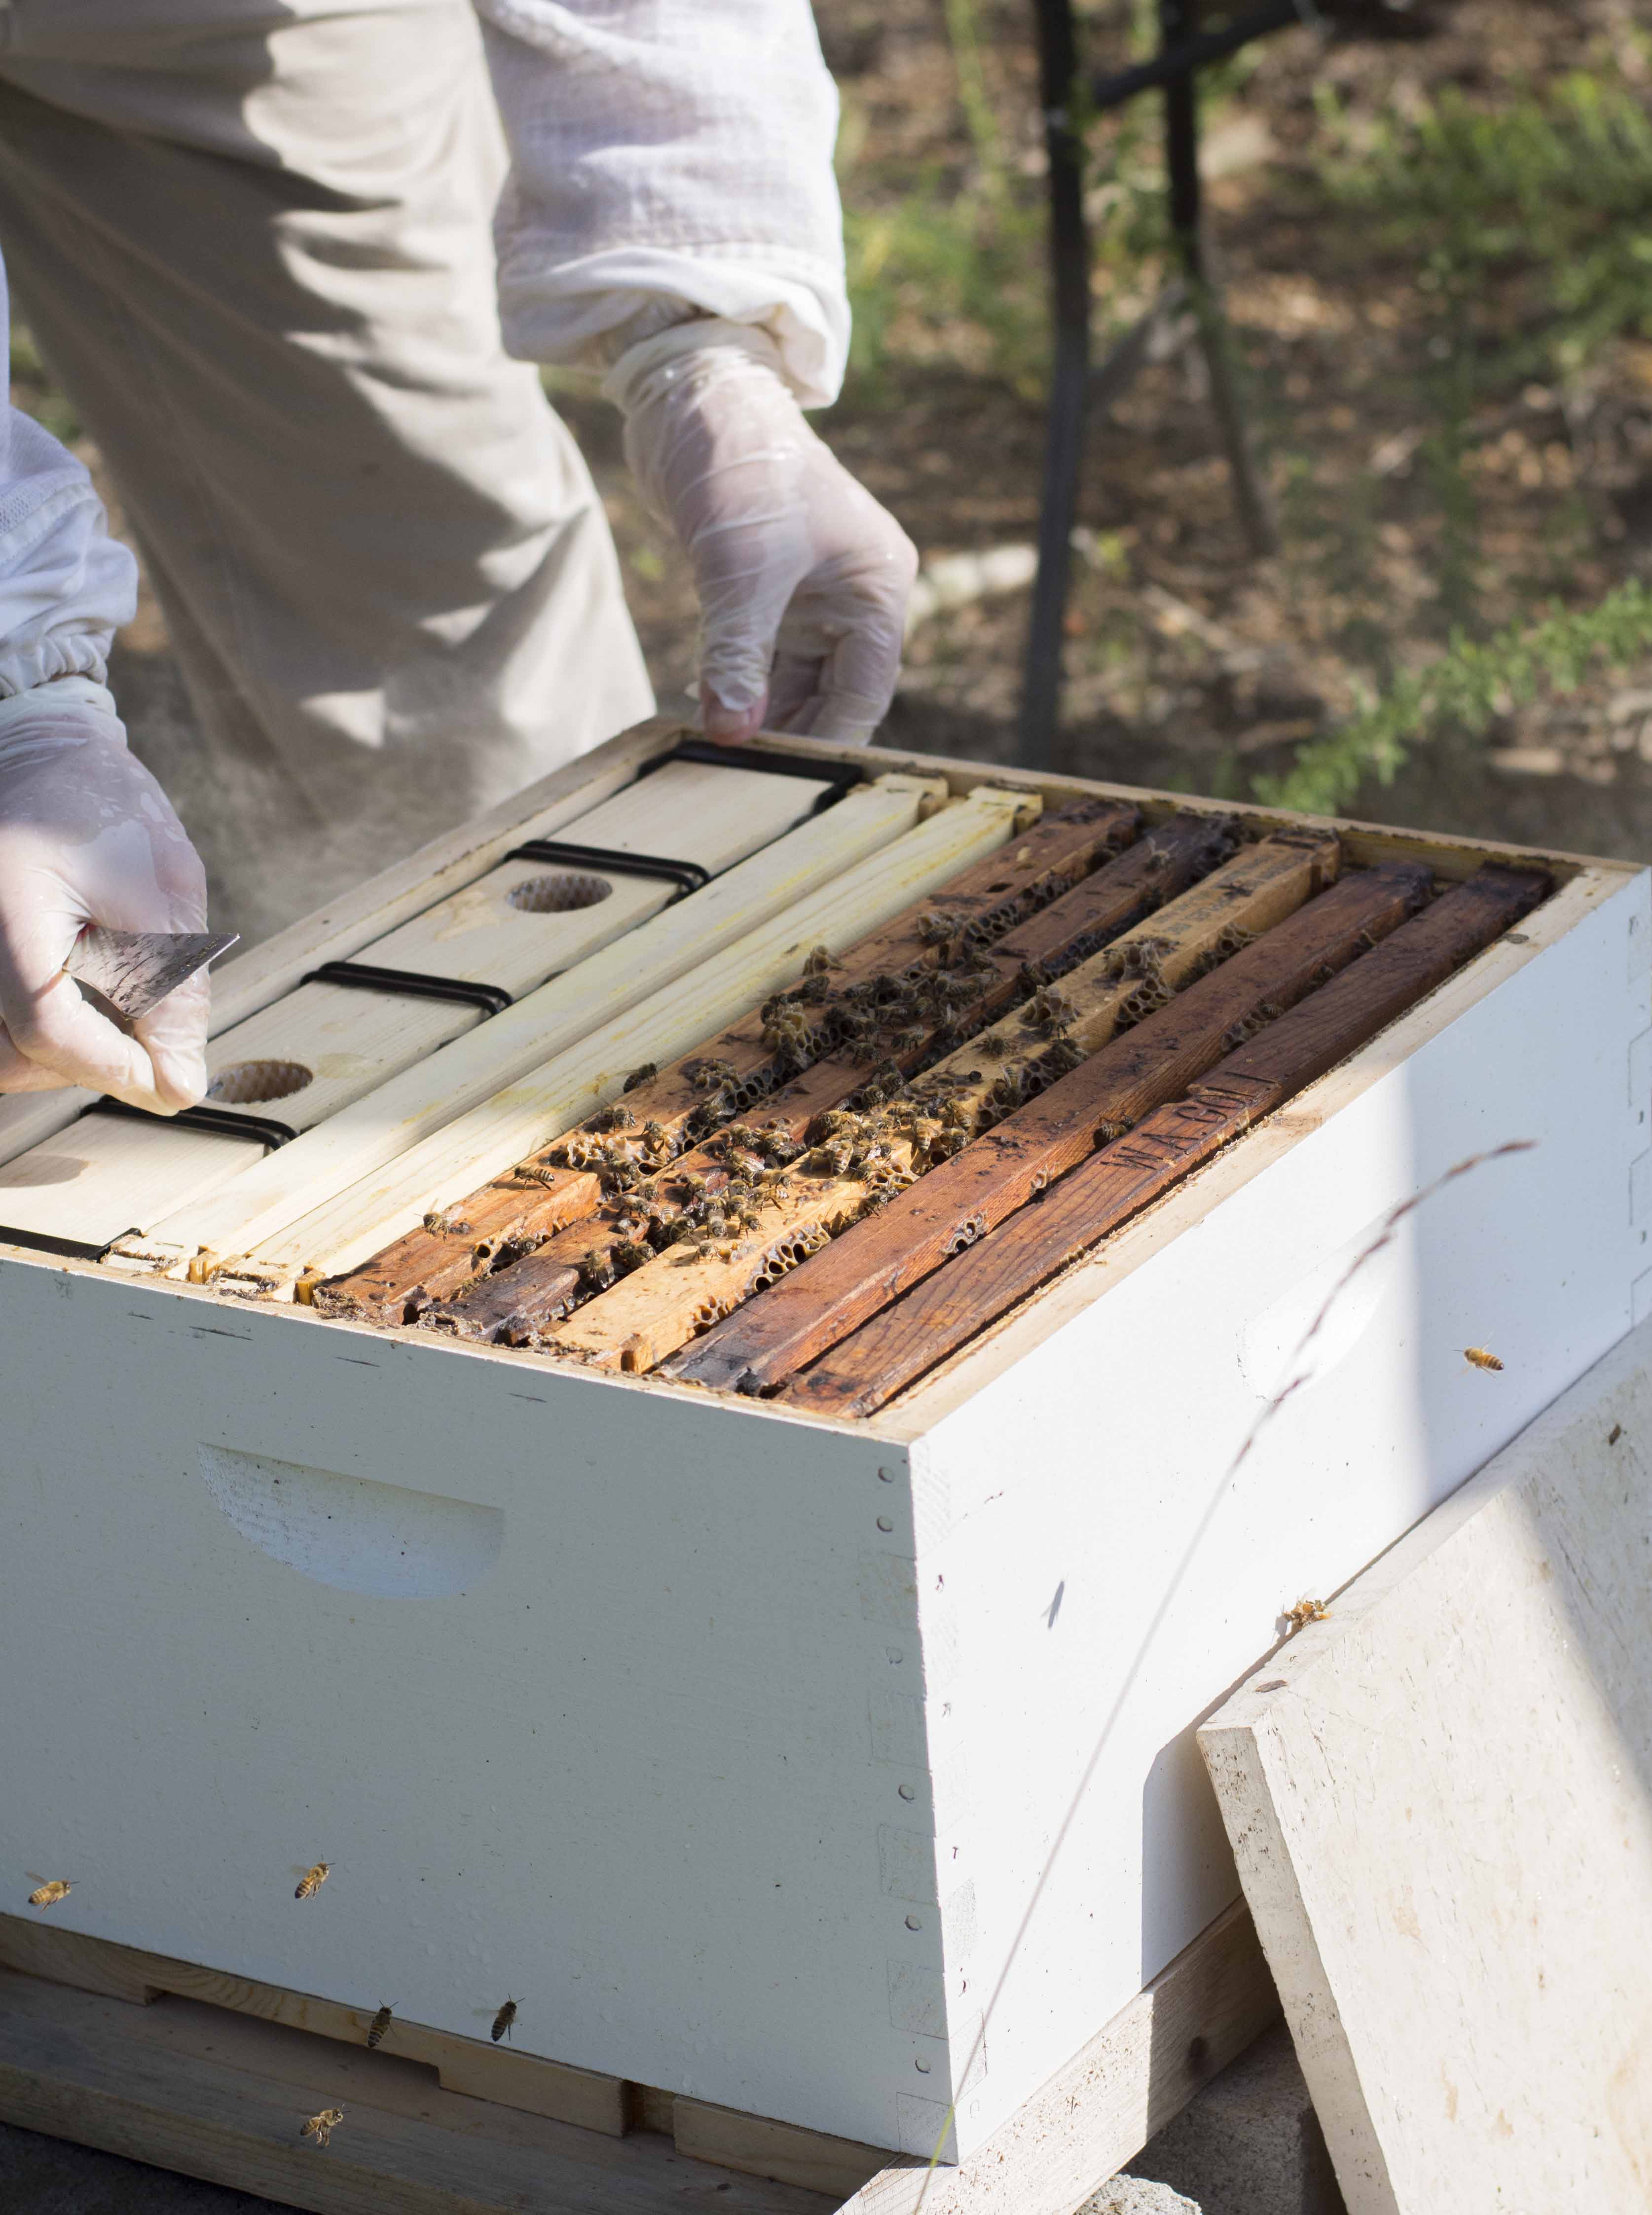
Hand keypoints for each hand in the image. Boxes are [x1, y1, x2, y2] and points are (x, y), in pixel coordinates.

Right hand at [0, 695, 209, 1110]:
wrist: (45, 754)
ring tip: (121, 1018)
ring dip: (64, 1059)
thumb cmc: (105, 807)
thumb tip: (181, 1083)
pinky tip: (89, 1007)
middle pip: (13, 1056)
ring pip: (0, 1054)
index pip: (46, 1026)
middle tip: (153, 1047)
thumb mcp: (160, 888)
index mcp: (7, 912)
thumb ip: (173, 990)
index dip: (113, 1067)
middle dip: (90, 1066)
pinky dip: (43, 1038)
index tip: (172, 1082)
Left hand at [616, 330, 916, 744]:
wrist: (692, 394)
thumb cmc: (740, 466)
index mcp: (876, 584)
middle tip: (747, 774)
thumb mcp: (741, 570)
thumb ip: (738, 656)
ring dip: (760, 709)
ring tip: (725, 749)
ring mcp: (810, 590)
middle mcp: (853, 591)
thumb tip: (730, 732)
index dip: (830, 739)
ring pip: (793, 675)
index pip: (866, 689)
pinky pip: (760, 652)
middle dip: (792, 730)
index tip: (789, 780)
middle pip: (833, 689)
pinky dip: (737, 681)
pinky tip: (710, 709)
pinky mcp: (767, 585)